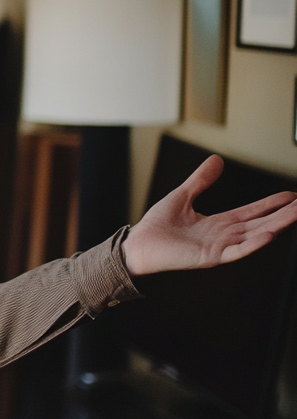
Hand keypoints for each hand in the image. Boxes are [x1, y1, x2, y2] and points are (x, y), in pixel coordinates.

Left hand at [123, 154, 296, 276]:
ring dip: (277, 225)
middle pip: (260, 223)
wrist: (138, 244)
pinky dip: (254, 244)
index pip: (252, 212)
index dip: (271, 204)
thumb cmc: (156, 226)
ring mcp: (219, 247)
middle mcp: (223, 236)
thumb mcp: (182, 195)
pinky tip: (270, 234)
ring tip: (295, 214)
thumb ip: (201, 180)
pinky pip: (237, 251)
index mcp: (218, 223)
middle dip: (283, 214)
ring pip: (255, 236)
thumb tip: (217, 160)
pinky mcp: (211, 257)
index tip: (291, 196)